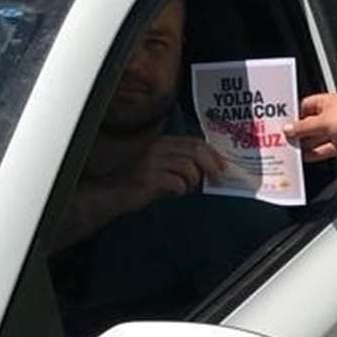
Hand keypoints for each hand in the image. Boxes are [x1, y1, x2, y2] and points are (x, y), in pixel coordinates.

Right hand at [56, 136, 227, 250]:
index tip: (223, 166)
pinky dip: (180, 190)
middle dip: (211, 165)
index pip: (196, 142)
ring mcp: (152, 163)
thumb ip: (184, 164)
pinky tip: (173, 193)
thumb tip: (211, 170)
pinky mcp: (148, 178)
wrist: (112, 193)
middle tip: (217, 178)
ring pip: (188, 167)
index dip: (213, 154)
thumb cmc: (141, 182)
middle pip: (195, 151)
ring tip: (185, 188)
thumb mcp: (164, 167)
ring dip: (193, 181)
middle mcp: (159, 148)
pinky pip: (176, 183)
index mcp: (164, 143)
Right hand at [285, 93, 336, 160]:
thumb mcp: (324, 122)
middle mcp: (333, 115)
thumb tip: (289, 128)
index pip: (305, 106)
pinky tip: (306, 157)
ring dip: (307, 144)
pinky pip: (327, 149)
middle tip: (284, 139)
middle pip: (310, 123)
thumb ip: (304, 127)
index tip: (282, 124)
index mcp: (327, 103)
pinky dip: (317, 153)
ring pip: (318, 137)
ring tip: (292, 150)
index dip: (294, 115)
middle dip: (299, 131)